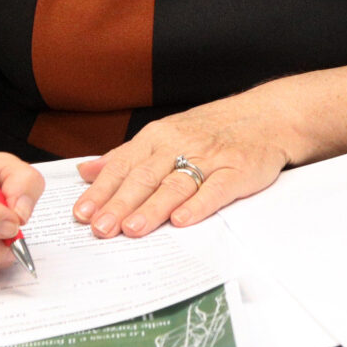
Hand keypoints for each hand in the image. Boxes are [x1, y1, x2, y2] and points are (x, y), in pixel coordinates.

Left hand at [72, 97, 288, 238]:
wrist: (264, 116)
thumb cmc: (209, 130)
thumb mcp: (163, 134)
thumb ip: (125, 155)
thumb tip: (86, 171)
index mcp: (157, 137)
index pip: (122, 165)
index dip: (101, 190)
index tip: (81, 214)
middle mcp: (179, 144)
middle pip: (145, 177)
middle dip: (120, 203)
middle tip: (100, 228)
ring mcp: (209, 157)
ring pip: (176, 184)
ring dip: (152, 208)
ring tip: (132, 229)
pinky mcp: (237, 170)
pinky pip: (215, 189)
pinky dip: (198, 205)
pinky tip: (181, 221)